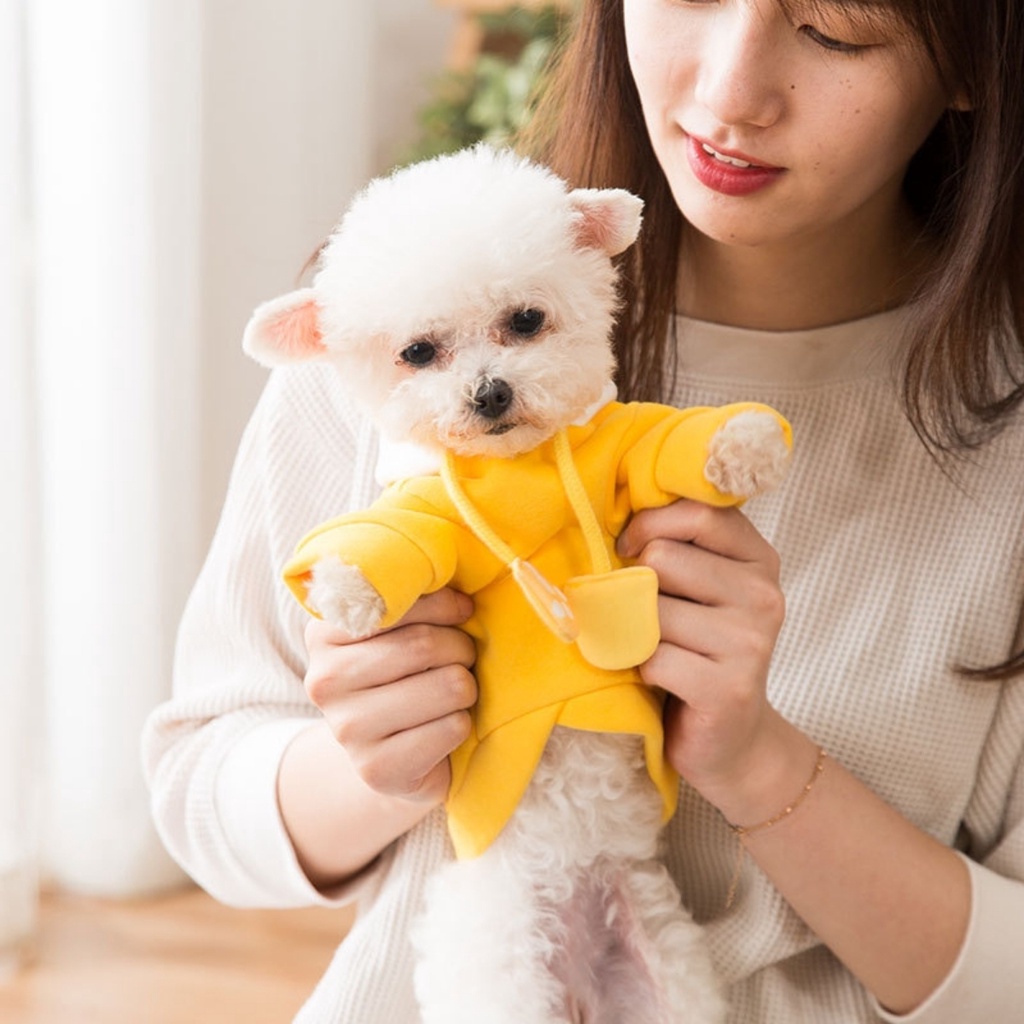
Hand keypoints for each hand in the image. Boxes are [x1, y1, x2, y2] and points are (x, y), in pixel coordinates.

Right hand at [303, 587, 476, 805]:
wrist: (390, 757)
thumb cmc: (406, 675)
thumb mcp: (399, 628)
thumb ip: (411, 593)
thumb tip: (453, 559)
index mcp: (323, 632)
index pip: (397, 600)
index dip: (444, 604)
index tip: (461, 612)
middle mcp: (324, 680)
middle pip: (425, 645)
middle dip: (461, 648)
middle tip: (460, 656)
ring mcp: (346, 730)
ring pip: (448, 686)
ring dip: (466, 687)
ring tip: (451, 692)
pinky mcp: (376, 770)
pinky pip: (452, 728)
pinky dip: (462, 726)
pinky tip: (441, 729)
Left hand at [617, 499, 787, 815]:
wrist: (733, 740)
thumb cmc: (700, 651)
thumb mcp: (698, 588)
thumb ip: (675, 546)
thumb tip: (611, 512)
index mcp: (759, 560)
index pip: (697, 514)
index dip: (647, 524)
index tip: (627, 547)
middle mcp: (764, 596)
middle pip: (663, 559)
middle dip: (636, 586)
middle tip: (642, 613)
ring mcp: (750, 644)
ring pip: (651, 611)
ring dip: (635, 633)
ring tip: (655, 649)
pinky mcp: (728, 689)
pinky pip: (652, 659)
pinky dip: (641, 670)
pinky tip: (661, 680)